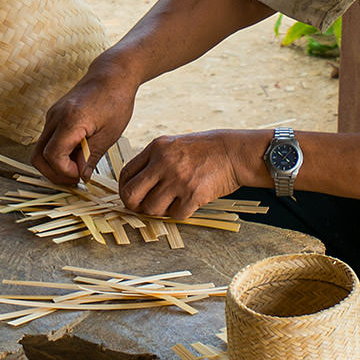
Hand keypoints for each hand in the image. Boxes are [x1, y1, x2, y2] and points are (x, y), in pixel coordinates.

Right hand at [31, 63, 137, 185]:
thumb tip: (81, 177)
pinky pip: (48, 140)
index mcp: (70, 120)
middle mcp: (55, 117)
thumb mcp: (110, 133)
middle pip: (37, 156)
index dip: (64, 171)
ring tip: (76, 169)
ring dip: (54, 164)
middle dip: (53, 173)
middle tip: (75, 180)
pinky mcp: (55, 115)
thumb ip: (92, 156)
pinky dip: (57, 152)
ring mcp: (52, 116)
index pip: (52, 156)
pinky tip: (76, 155)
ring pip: (40, 149)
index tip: (81, 175)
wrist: (112, 74)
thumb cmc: (116, 101)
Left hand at [117, 130, 254, 219]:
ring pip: (152, 209)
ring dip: (160, 211)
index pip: (126, 174)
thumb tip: (135, 186)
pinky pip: (175, 215)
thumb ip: (154, 161)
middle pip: (131, 195)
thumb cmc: (205, 150)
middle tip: (144, 207)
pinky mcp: (193, 194)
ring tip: (172, 202)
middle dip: (135, 206)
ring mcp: (178, 179)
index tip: (132, 196)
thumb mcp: (174, 145)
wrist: (234, 152)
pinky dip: (180, 213)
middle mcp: (164, 163)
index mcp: (157, 148)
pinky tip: (189, 202)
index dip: (125, 189)